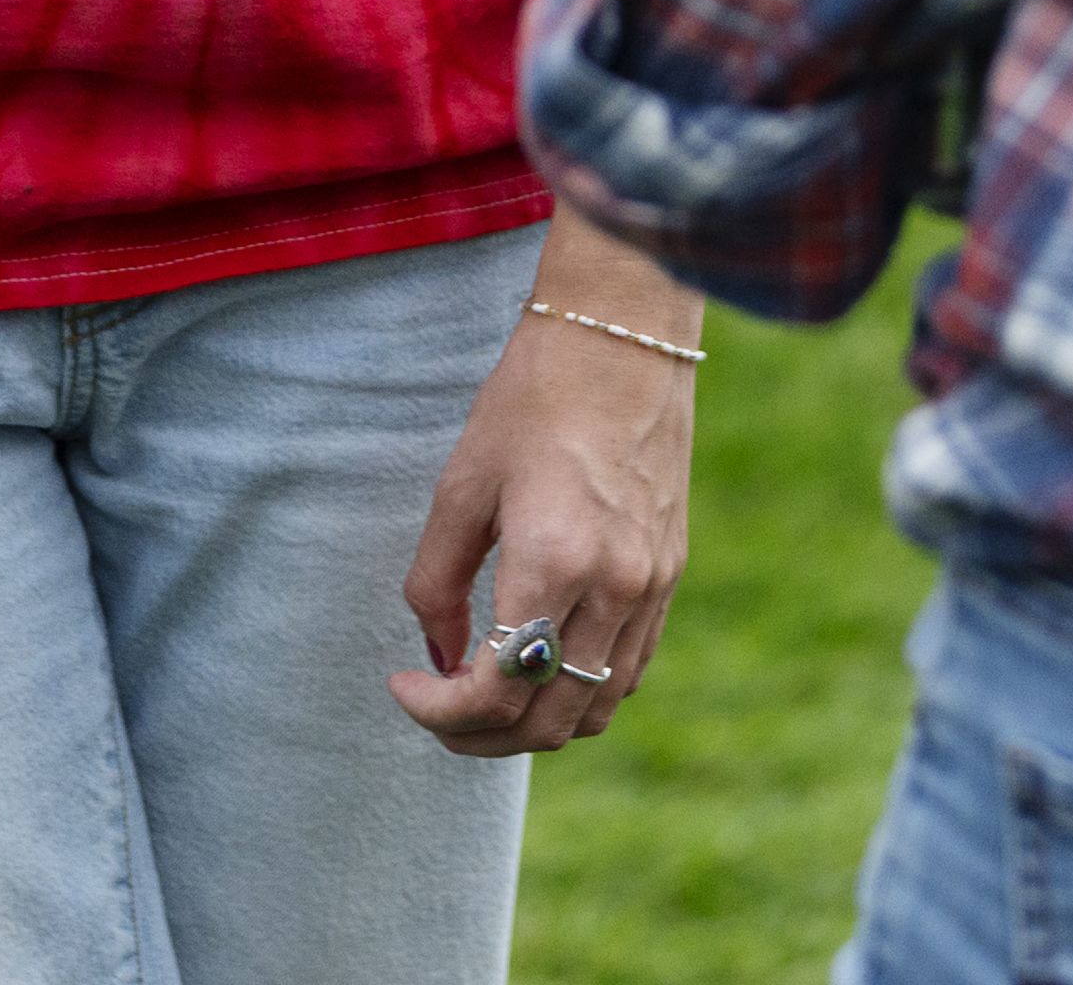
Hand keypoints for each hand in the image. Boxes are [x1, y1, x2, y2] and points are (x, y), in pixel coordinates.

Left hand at [388, 250, 695, 752]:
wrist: (621, 340)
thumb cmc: (531, 398)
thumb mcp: (462, 483)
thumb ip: (438, 580)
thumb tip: (437, 656)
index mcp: (555, 560)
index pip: (497, 689)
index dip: (439, 709)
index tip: (403, 684)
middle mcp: (614, 587)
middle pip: (546, 721)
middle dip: (478, 734)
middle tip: (433, 707)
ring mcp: (651, 587)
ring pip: (594, 710)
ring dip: (532, 724)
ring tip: (480, 696)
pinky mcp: (670, 576)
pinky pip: (627, 672)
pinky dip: (579, 692)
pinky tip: (539, 664)